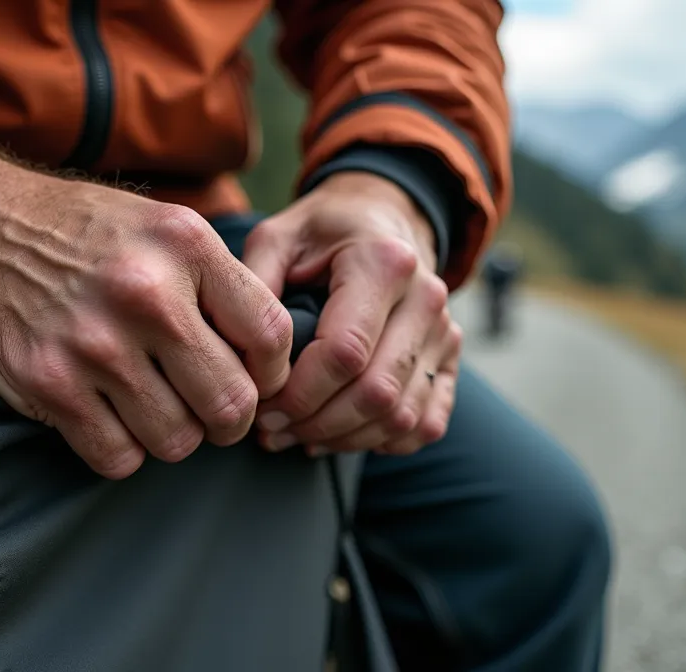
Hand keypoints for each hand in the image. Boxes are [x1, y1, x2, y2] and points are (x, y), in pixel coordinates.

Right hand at [0, 133, 292, 477]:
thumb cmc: (76, 232)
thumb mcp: (158, 225)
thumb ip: (217, 280)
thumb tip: (274, 355)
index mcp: (184, 246)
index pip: (270, 336)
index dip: (273, 373)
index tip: (255, 379)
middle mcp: (146, 293)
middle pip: (232, 402)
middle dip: (229, 420)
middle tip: (210, 411)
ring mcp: (95, 344)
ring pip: (178, 440)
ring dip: (173, 435)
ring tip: (153, 406)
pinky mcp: (50, 385)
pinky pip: (118, 457)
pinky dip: (122, 450)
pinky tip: (110, 417)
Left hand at [243, 172, 462, 455]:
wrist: (383, 218)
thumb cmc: (323, 233)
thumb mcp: (278, 238)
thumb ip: (254, 285)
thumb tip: (236, 348)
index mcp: (383, 264)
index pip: (345, 353)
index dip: (299, 394)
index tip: (262, 408)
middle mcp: (426, 299)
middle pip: (377, 393)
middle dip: (318, 424)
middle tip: (273, 431)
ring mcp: (444, 332)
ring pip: (401, 417)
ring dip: (344, 440)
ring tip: (297, 435)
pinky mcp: (449, 359)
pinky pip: (425, 424)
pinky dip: (381, 442)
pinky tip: (338, 434)